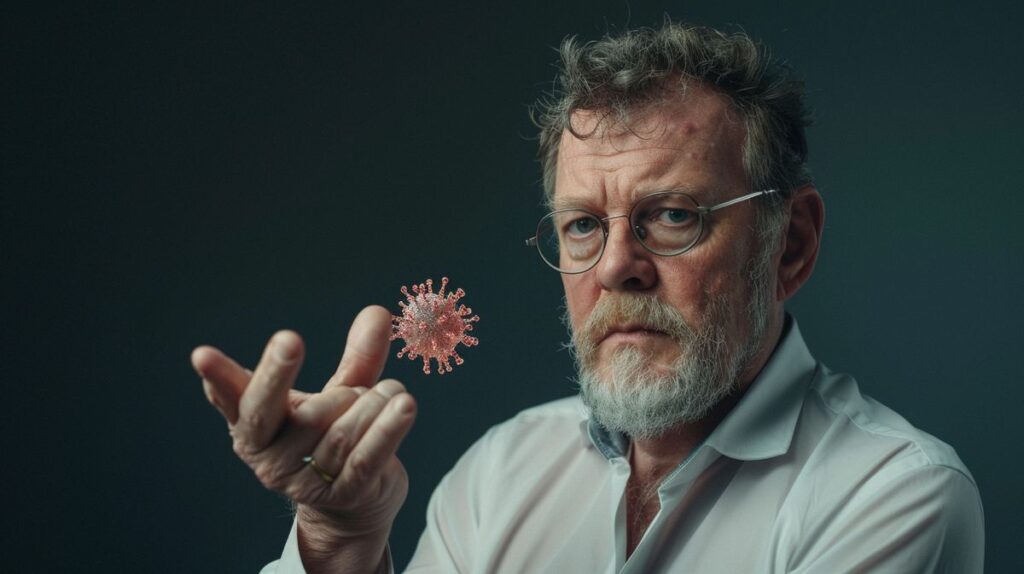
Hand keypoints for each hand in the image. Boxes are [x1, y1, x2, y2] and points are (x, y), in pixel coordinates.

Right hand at [192, 306, 415, 569]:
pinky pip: (366, 457)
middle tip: (289, 339)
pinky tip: (405, 405)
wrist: (356, 501)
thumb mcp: (342, 391)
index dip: (217, 379)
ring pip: (334, 430)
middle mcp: (269, 455)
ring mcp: (302, 481)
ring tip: (391, 391)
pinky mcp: (342, 495)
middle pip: (271, 410)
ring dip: (369, 402)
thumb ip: (357, 356)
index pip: (233, 398)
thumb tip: (377, 312)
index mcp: (255, 425)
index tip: (202, 355)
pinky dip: (387, 429)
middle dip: (277, 372)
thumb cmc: (337, 433)